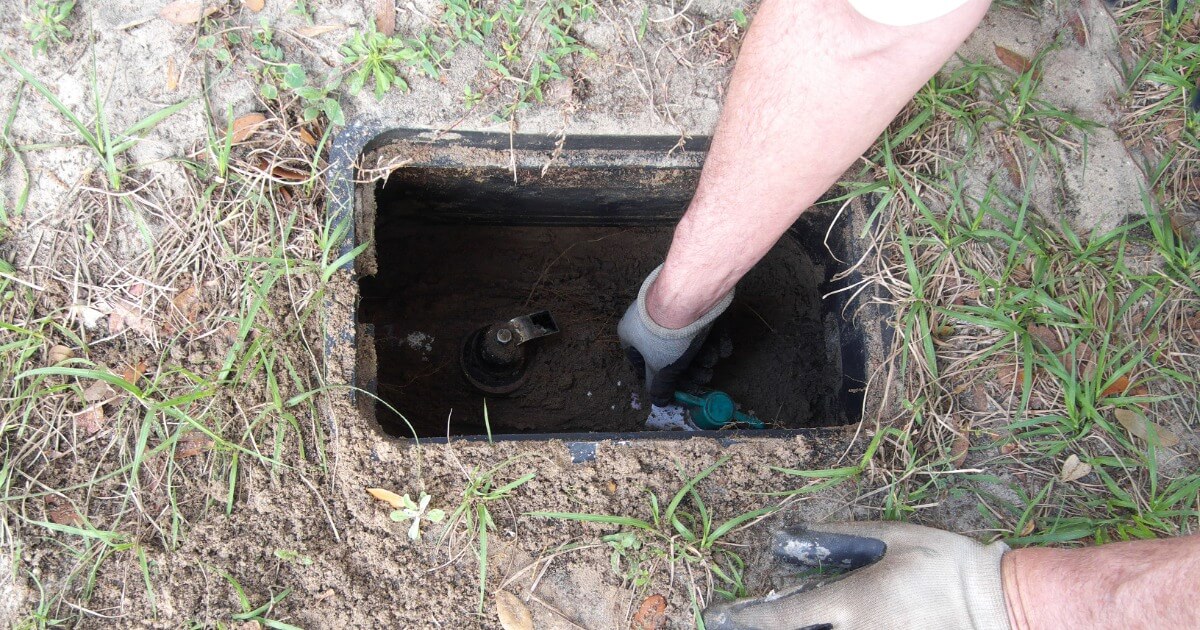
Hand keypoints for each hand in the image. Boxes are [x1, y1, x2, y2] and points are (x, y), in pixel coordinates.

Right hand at [617, 265, 733, 406]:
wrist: (687, 296)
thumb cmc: (665, 336)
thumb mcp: (660, 368)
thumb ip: (659, 386)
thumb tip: (658, 402)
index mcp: (631, 334)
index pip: (641, 363)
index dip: (660, 379)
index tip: (677, 389)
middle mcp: (648, 320)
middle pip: (670, 353)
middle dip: (689, 369)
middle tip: (704, 378)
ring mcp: (671, 308)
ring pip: (688, 339)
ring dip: (703, 356)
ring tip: (712, 361)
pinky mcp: (694, 301)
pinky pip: (702, 325)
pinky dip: (714, 339)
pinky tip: (723, 349)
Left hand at [703, 521, 1010, 629]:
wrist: (1004, 605)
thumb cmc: (949, 564)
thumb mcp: (895, 537)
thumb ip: (841, 537)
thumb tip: (795, 536)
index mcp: (855, 601)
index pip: (787, 616)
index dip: (748, 617)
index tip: (722, 616)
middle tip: (732, 628)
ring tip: (773, 626)